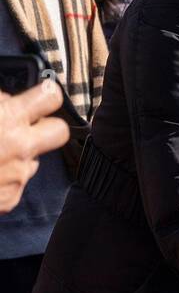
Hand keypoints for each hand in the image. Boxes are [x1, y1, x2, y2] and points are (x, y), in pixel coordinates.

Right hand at [0, 80, 68, 214]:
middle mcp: (19, 148)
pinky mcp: (8, 199)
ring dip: (17, 154)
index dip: (46, 93)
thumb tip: (6, 98)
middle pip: (60, 132)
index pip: (52, 97)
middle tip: (26, 124)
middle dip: (46, 126)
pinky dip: (2, 177)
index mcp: (8, 118)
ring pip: (33, 159)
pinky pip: (15, 183)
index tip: (41, 93)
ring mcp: (16, 176)